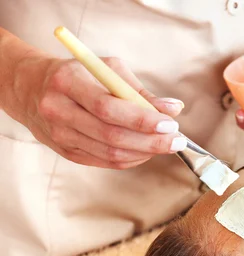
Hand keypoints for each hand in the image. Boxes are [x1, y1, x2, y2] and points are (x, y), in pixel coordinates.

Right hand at [15, 55, 185, 168]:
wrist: (31, 88)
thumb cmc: (78, 74)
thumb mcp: (106, 70)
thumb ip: (140, 91)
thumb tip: (174, 108)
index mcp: (68, 82)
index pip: (108, 108)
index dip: (142, 119)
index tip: (171, 123)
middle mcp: (59, 111)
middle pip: (112, 136)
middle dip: (152, 142)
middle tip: (178, 140)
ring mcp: (61, 136)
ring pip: (111, 154)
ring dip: (145, 152)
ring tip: (166, 144)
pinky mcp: (67, 152)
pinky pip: (106, 161)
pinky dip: (132, 158)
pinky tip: (147, 150)